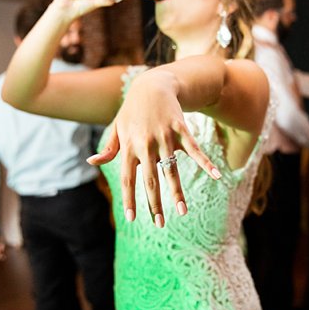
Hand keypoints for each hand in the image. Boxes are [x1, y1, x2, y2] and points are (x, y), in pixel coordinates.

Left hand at [88, 70, 220, 226]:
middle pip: (150, 180)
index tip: (132, 218)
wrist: (152, 85)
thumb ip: (109, 149)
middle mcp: (145, 144)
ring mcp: (164, 137)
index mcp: (129, 147)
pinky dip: (205, 162)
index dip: (129, 198)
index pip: (127, 179)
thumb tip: (92, 162)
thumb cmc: (132, 110)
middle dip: (154, 204)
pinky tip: (216, 175)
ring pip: (171, 169)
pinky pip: (194, 149)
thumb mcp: (118, 128)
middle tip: (159, 224)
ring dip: (177, 192)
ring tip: (182, 211)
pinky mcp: (180, 129)